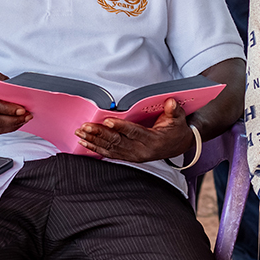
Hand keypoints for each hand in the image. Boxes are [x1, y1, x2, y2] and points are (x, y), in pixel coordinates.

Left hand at [75, 98, 192, 162]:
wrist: (178, 146)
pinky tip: (85, 143)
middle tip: (86, 126)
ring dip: (94, 141)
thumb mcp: (178, 118)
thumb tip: (170, 102)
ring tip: (81, 133)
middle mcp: (142, 150)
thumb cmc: (176, 130)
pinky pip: (110, 154)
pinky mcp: (128, 157)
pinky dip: (96, 149)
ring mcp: (134, 155)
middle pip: (117, 141)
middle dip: (100, 133)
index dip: (121, 127)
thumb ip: (173, 110)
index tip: (108, 121)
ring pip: (111, 148)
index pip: (134, 133)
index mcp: (153, 140)